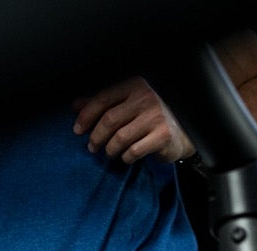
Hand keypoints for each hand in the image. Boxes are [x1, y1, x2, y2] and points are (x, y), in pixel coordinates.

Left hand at [72, 77, 193, 164]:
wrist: (181, 132)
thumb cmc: (149, 118)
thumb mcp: (126, 106)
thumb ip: (103, 104)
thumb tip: (75, 106)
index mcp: (134, 85)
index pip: (103, 98)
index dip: (86, 115)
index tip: (77, 130)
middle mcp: (146, 97)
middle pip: (109, 119)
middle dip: (96, 136)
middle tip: (92, 147)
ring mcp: (155, 116)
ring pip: (120, 138)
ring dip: (110, 149)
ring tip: (109, 153)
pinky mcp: (162, 135)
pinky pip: (134, 151)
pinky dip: (125, 157)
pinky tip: (126, 157)